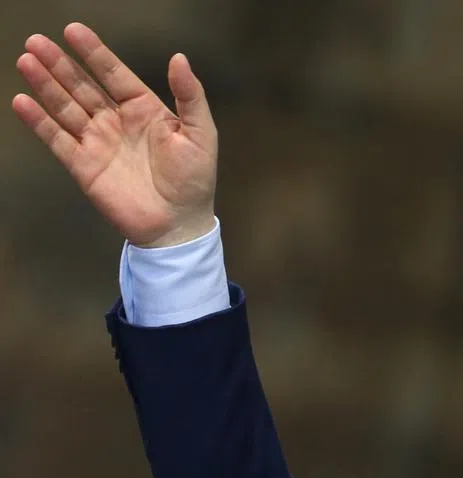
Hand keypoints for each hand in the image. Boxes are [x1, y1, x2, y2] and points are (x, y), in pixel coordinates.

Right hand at [11, 23, 217, 247]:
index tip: (73, 30)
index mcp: (145, 109)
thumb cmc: (194, 180)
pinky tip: (23, 101)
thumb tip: (179, 57)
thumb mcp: (201, 134)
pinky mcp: (83, 166)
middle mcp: (117, 121)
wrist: (179, 225)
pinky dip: (39, 122)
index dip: (94, 52)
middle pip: (83, 86)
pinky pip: (57, 139)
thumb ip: (190, 95)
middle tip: (36, 41)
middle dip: (60, 64)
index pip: (114, 74)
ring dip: (46, 85)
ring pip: (66, 107)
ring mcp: (98, 142)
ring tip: (27, 61)